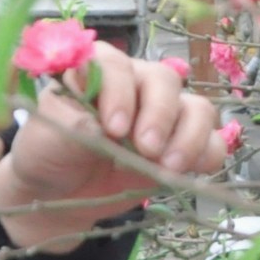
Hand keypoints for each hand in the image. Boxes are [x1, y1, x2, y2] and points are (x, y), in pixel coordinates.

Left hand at [0, 41, 224, 251]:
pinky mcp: (181, 145)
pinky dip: (206, 154)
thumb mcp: (46, 137)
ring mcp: (164, 114)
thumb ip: (71, 126)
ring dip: (190, 136)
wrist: (58, 196)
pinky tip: (186, 173)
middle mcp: (136, 84)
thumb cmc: (48, 153)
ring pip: (197, 107)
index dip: (120, 92)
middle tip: (147, 149)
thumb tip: (100, 127)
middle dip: (160, 115)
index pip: (116, 64)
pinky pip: (212, 141)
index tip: (113, 128)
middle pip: (165, 81)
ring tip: (169, 168)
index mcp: (98, 71)